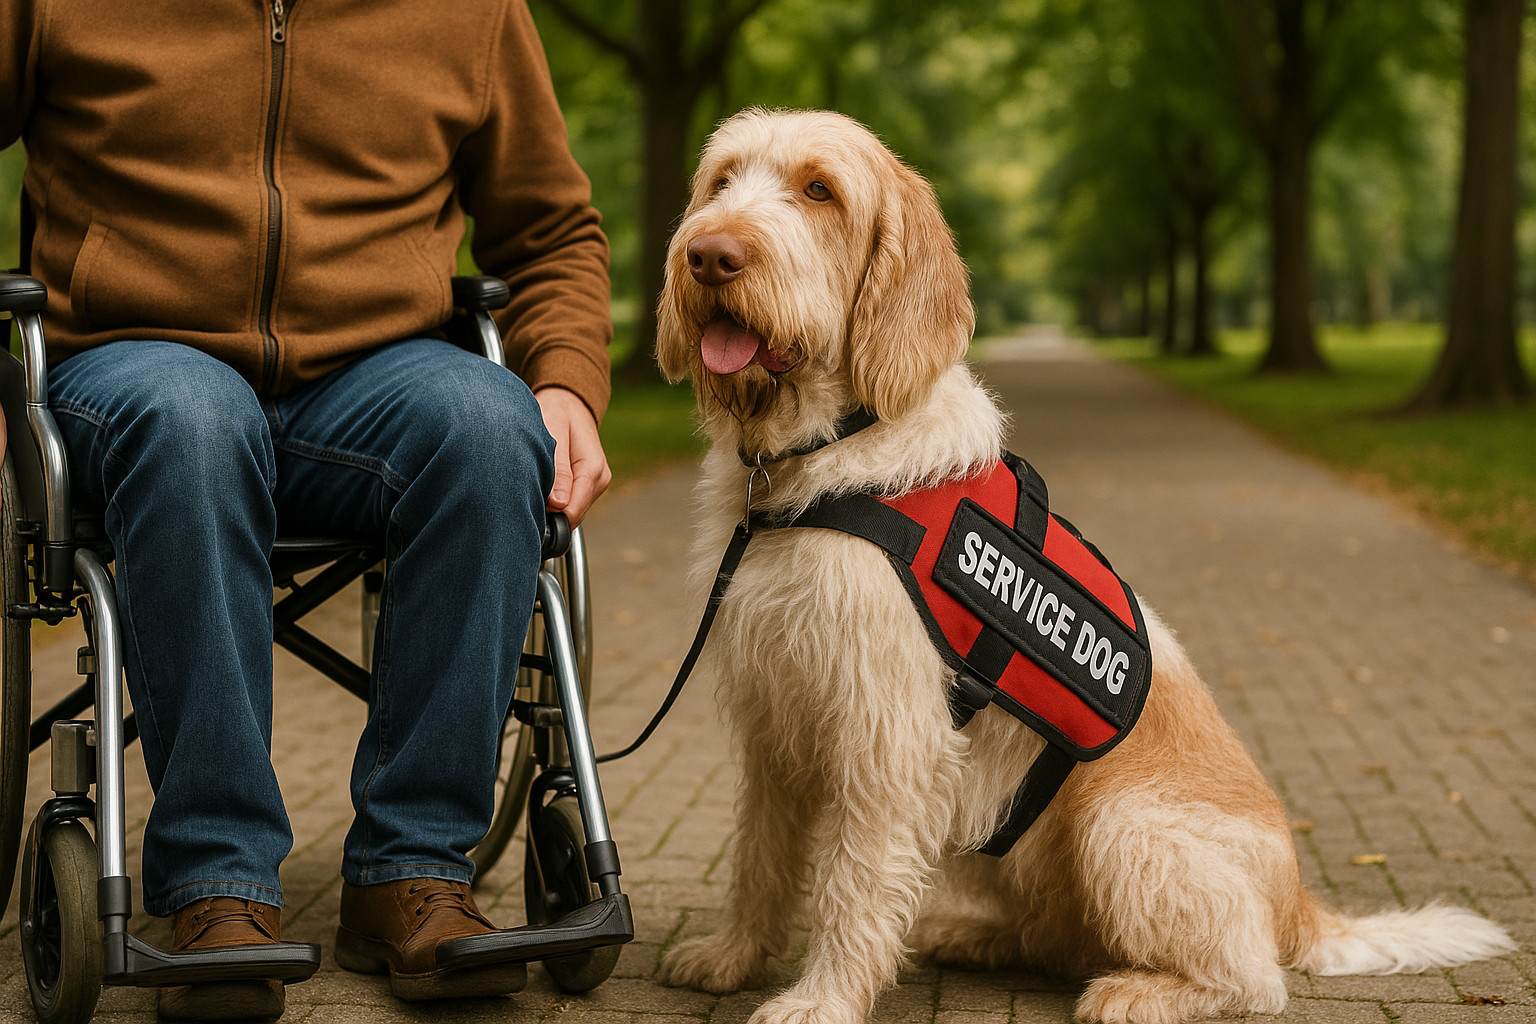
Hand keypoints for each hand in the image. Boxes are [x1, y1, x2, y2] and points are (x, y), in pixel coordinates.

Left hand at [534, 387, 610, 526]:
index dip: (549, 515)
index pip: (573, 510)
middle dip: (548, 512)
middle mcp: (599, 480)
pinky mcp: (586, 485)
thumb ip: (558, 469)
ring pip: (570, 511)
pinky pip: (569, 503)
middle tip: (523, 491)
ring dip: (550, 506)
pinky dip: (553, 500)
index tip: (526, 504)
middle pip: (572, 515)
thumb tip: (559, 504)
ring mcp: (594, 484)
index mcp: (593, 469)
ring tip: (532, 482)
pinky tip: (541, 483)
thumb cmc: (557, 412)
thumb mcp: (554, 431)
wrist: (568, 403)